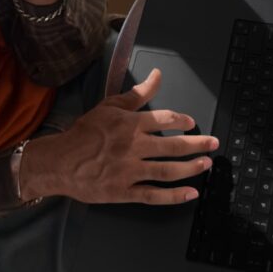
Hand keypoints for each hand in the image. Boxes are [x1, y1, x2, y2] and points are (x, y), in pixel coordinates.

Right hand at [20, 69, 218, 204]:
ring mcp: (128, 171)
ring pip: (167, 171)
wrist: (58, 161)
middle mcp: (132, 147)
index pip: (164, 119)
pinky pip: (153, 196)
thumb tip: (157, 75)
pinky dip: (174, 196)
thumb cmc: (83, 133)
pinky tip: (191, 194)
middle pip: (173, 146)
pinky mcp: (123, 192)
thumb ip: (137, 93)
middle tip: (214, 143)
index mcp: (130, 124)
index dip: (182, 121)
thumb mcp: (109, 106)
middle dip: (197, 144)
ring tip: (206, 165)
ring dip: (190, 168)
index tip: (192, 124)